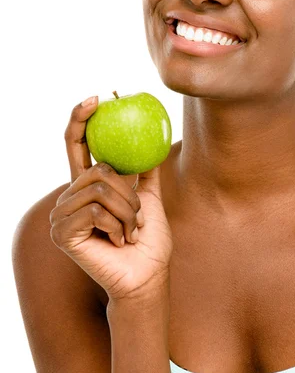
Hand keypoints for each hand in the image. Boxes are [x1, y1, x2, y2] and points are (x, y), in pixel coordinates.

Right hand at [49, 96, 173, 300]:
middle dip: (128, 191)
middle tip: (138, 214)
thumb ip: (146, 169)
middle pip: (97, 168)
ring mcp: (63, 215)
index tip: (98, 97)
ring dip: (127, 210)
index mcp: (88, 185)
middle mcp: (70, 197)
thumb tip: (155, 136)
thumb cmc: (148, 240)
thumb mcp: (150, 197)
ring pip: (99, 187)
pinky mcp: (63, 232)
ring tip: (132, 230)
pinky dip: (118, 223)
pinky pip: (96, 209)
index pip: (77, 144)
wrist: (147, 275)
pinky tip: (120, 240)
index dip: (82, 118)